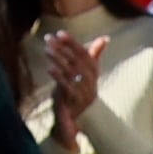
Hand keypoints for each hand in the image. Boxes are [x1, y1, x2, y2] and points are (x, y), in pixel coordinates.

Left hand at [36, 28, 98, 143]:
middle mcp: (91, 82)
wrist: (75, 120)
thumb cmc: (78, 92)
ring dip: (58, 59)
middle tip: (49, 38)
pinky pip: (68, 87)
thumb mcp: (84, 74)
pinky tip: (49, 68)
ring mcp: (84, 92)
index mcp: (94, 73)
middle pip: (78, 61)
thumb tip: (105, 38)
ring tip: (47, 49)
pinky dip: (59, 77)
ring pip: (72, 72)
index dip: (72, 43)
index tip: (60, 33)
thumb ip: (93, 56)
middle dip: (62, 48)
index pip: (85, 54)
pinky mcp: (75, 102)